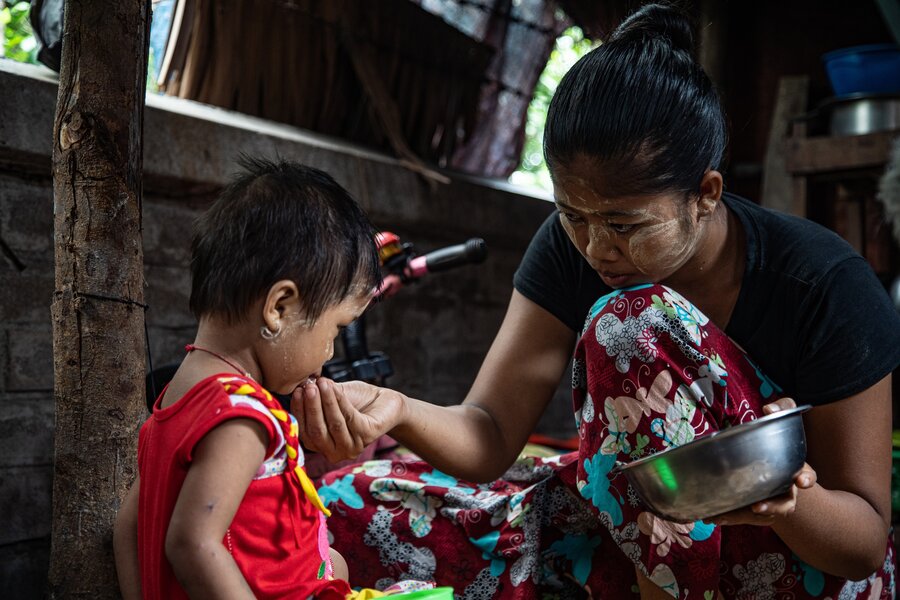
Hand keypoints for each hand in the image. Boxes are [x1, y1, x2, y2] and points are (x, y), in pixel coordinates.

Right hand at [292, 378, 405, 462]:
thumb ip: (317, 395)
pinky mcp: (368, 437)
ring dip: (325, 402)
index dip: (299, 411)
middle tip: (308, 387)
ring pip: (333, 424)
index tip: (296, 391)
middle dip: (311, 407)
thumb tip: (302, 385)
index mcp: (321, 445)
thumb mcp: (332, 397)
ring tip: (321, 383)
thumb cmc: (356, 401)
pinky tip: (334, 387)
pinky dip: (340, 401)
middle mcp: (335, 452)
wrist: (384, 401)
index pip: (304, 432)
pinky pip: (350, 417)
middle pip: (316, 432)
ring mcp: (352, 447)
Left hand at [703, 397, 816, 526]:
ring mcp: (770, 501)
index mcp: (795, 469)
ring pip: (760, 513)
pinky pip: (742, 516)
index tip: (802, 481)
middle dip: (773, 507)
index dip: (806, 478)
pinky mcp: (753, 509)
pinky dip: (727, 517)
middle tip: (757, 507)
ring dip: (742, 516)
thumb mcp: (781, 421)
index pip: (807, 475)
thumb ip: (782, 409)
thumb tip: (769, 408)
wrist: (768, 463)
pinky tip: (710, 516)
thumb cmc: (775, 440)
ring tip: (722, 516)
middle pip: (785, 504)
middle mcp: (785, 489)